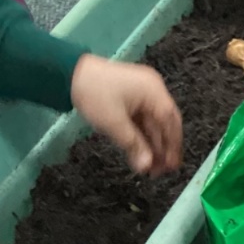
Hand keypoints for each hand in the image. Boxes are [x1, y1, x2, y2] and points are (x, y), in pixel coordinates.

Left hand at [70, 53, 182, 176]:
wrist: (70, 72)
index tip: (172, 166)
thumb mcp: (114, 123)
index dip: (173, 145)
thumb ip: (133, 145)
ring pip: (152, 122)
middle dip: (164, 147)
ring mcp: (142, 92)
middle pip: (165, 122)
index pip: (171, 121)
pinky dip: (142, 135)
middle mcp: (153, 90)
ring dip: (152, 143)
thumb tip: (146, 167)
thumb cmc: (95, 94)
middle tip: (162, 171)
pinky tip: (141, 152)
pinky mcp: (131, 96)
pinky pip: (142, 118)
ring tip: (150, 167)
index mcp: (154, 91)